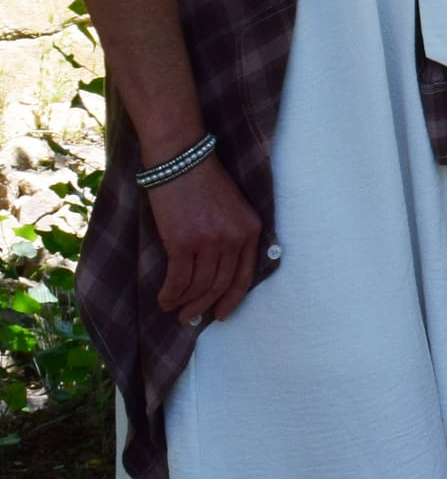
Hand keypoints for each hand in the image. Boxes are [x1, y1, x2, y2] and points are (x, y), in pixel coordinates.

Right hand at [147, 154, 262, 327]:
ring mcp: (209, 242)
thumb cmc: (203, 182)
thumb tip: (219, 272)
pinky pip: (178, 281)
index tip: (222, 314)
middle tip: (190, 317)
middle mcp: (233, 238)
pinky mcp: (183, 243)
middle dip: (204, 306)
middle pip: (219, 285)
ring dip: (184, 303)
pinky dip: (170, 295)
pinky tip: (164, 299)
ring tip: (173, 308)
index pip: (244, 275)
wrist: (182, 161)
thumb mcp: (232, 208)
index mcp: (250, 229)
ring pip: (198, 287)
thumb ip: (232, 236)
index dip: (232, 299)